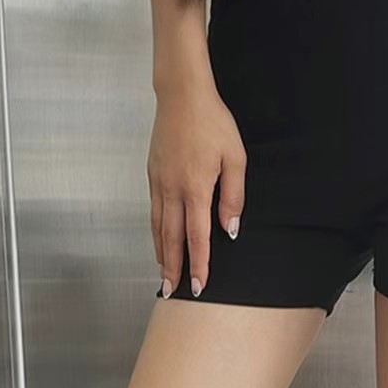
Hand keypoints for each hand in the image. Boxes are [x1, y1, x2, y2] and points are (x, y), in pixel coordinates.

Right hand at [147, 81, 245, 297]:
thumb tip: (229, 229)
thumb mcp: (235, 158)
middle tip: (172, 292)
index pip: (197, 237)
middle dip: (173, 269)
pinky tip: (158, 241)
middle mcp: (173, 190)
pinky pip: (153, 211)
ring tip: (164, 275)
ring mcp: (159, 182)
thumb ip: (233, 197)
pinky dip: (154, 232)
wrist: (181, 95)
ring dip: (161, 254)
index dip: (198, 264)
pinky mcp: (152, 174)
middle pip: (171, 239)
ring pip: (157, 227)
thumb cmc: (212, 122)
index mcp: (196, 188)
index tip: (199, 286)